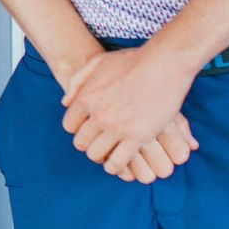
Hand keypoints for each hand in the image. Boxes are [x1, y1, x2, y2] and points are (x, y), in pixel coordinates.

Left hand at [61, 46, 197, 173]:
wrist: (164, 64)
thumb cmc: (133, 61)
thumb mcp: (97, 62)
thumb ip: (78, 81)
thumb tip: (65, 103)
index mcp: (86, 97)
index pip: (69, 125)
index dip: (77, 129)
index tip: (88, 129)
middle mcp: (98, 115)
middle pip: (81, 143)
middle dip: (88, 144)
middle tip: (99, 143)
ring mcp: (117, 127)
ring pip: (97, 155)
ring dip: (101, 157)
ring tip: (108, 154)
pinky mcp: (137, 137)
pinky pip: (119, 162)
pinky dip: (116, 167)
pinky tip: (119, 165)